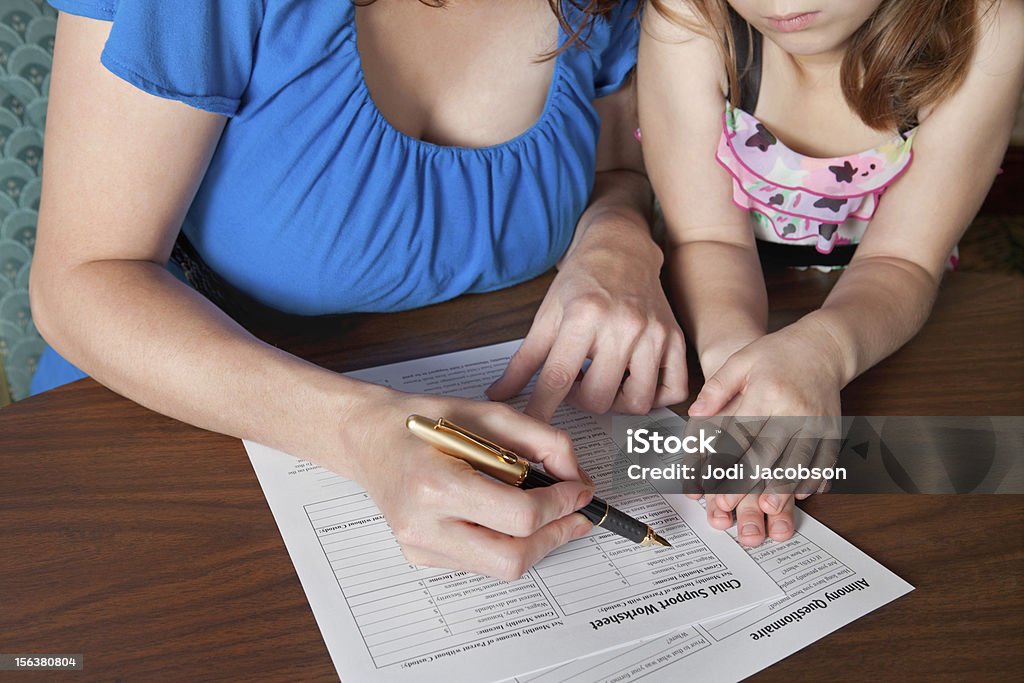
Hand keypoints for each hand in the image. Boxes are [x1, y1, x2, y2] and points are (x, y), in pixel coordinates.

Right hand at [346, 389, 594, 580]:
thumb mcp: (489, 414)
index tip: (580, 491)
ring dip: (535, 543)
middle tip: (576, 515)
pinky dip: (505, 543)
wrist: (369, 437)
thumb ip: (542, 442)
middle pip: (513, 559)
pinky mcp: (420, 557)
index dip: (561, 506)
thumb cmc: (423, 420)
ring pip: (500, 568)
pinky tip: (507, 518)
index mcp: (437, 483)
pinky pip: (480, 563)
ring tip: (548, 514)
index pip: (519, 515)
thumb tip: (577, 478)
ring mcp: (419, 547)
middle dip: (555, 537)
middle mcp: (424, 524)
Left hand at [487, 223, 687, 420]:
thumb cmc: (582, 281)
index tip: (533, 425)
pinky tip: (634, 381)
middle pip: (599, 398)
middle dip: (581, 400)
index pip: (558, 377)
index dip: (542, 408)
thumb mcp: (548, 315)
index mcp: (584, 316)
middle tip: (576, 380)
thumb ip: (524, 359)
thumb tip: (498, 393)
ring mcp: (654, 333)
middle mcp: (623, 325)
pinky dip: (654, 397)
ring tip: (604, 379)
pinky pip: (673, 390)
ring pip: (637, 402)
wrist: (621, 249)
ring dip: (616, 402)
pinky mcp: (676, 339)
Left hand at [689, 320, 843, 545]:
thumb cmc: (778, 353)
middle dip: (749, 480)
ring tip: (769, 506)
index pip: (742, 432)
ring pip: (798, 459)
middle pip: (769, 451)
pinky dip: (814, 477)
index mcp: (767, 392)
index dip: (725, 459)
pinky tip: (803, 492)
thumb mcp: (741, 360)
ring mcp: (816, 421)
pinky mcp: (832, 429)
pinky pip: (826, 458)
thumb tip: (695, 412)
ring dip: (783, 485)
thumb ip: (717, 387)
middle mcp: (793, 409)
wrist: (824, 346)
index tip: (711, 480)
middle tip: (732, 503)